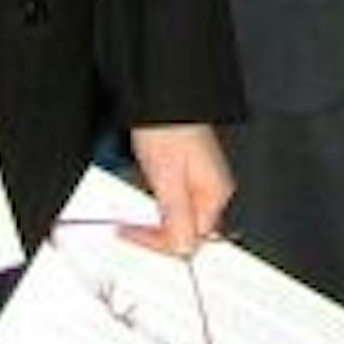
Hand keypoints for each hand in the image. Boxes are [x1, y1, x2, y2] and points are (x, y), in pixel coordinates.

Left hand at [129, 123, 234, 256]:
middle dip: (153, 229)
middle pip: (182, 230)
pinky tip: (142, 181)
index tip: (131, 234)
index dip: (156, 242)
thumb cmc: (168, 125)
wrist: (162, 94)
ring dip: (151, 212)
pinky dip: (152, 196)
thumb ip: (177, 217)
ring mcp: (198, 178)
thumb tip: (183, 250)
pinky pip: (170, 197)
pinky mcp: (185, 169)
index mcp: (214, 193)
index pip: (189, 240)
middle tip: (129, 223)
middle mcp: (211, 188)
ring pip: (173, 214)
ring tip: (134, 196)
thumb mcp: (167, 176)